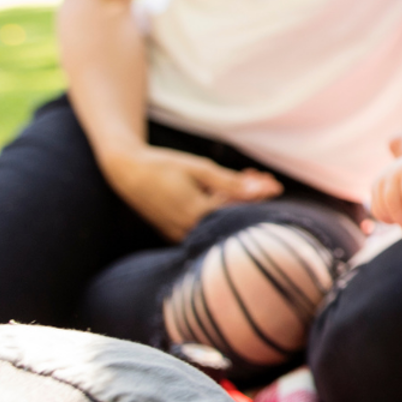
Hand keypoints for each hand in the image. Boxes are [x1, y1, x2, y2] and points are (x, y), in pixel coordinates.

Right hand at [103, 145, 280, 241]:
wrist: (128, 173)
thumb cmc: (164, 166)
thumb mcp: (199, 169)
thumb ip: (230, 183)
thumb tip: (260, 191)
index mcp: (196, 214)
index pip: (238, 209)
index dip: (258, 196)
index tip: (274, 184)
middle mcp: (188, 230)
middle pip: (230, 216)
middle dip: (250, 197)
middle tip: (263, 179)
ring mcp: (179, 234)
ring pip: (218, 220)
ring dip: (235, 201)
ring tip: (246, 179)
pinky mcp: (174, 233)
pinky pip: (203, 223)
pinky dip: (218, 207)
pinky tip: (226, 191)